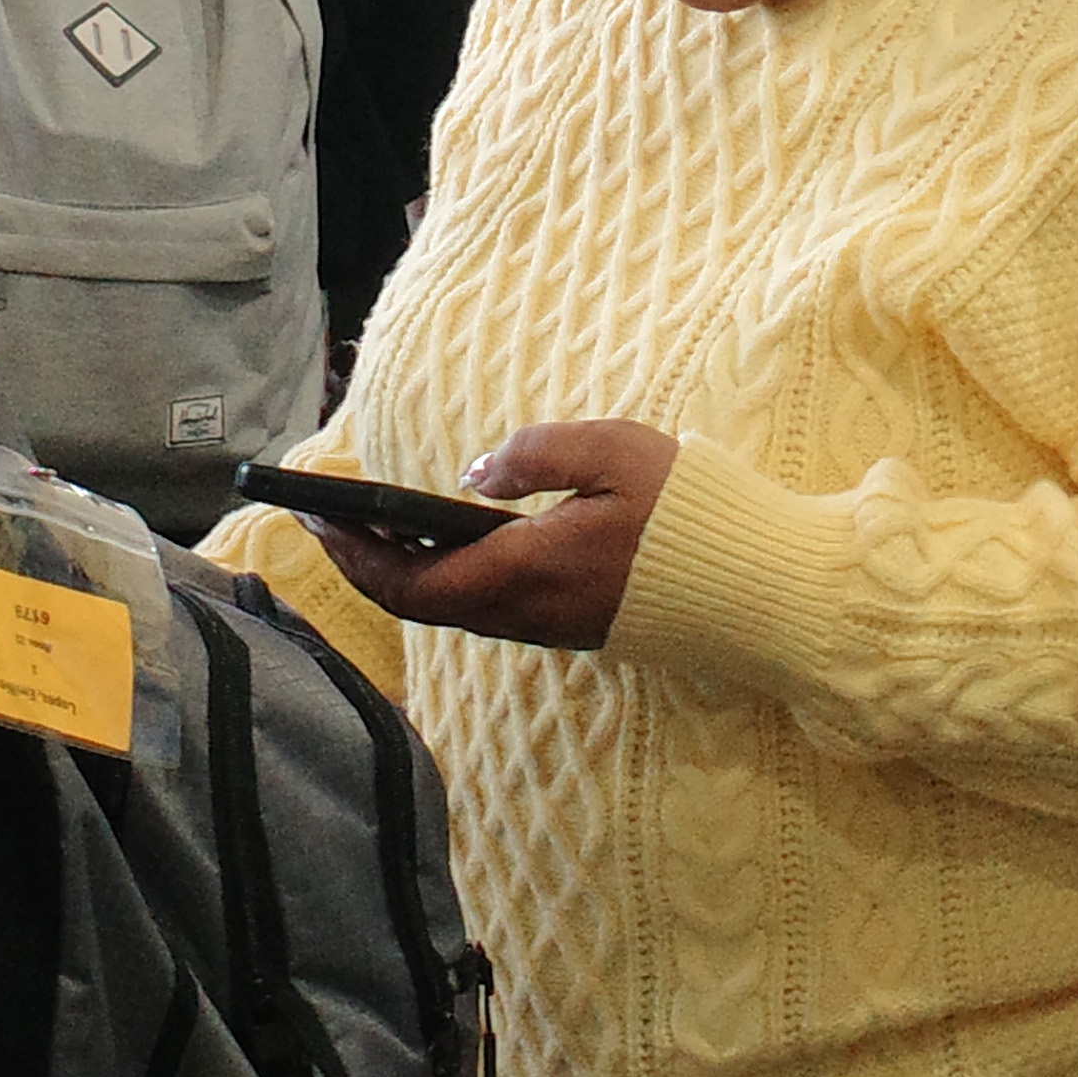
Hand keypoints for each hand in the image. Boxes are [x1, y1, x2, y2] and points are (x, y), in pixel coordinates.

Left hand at [306, 420, 673, 650]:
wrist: (763, 587)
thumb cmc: (691, 515)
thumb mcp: (613, 452)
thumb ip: (533, 455)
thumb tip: (472, 477)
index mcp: (525, 571)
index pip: (409, 583)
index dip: (352, 554)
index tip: (314, 516)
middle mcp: (528, 612)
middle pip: (421, 603)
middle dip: (365, 561)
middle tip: (329, 518)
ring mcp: (553, 624)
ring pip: (456, 607)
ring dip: (407, 570)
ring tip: (379, 521)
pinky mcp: (577, 623)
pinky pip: (491, 608)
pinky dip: (451, 576)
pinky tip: (453, 540)